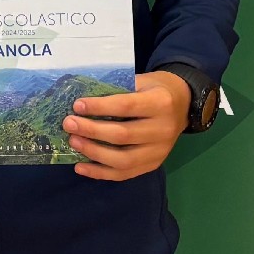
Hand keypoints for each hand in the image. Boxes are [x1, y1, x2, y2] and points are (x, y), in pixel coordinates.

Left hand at [62, 71, 189, 180]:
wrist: (184, 104)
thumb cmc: (156, 88)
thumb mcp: (142, 80)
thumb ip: (118, 89)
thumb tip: (83, 101)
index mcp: (161, 103)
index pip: (126, 107)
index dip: (100, 107)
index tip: (77, 105)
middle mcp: (163, 129)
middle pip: (123, 135)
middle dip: (91, 131)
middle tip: (69, 124)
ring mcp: (160, 151)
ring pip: (123, 159)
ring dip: (94, 152)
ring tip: (73, 142)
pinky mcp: (154, 164)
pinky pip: (125, 174)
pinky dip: (100, 172)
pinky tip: (81, 166)